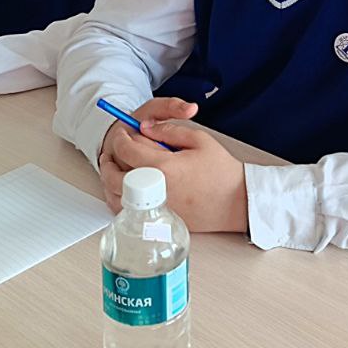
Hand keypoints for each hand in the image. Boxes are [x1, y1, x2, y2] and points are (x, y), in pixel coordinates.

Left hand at [102, 99, 247, 233]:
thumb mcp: (200, 139)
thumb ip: (169, 129)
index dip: (121, 137)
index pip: (129, 149)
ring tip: (113, 170)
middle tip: (111, 152)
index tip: (123, 132)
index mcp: (164, 166)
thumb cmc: (222, 171)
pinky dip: (120, 201)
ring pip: (118, 198)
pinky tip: (126, 191)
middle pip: (116, 176)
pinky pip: (129, 213)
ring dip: (110, 182)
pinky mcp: (160, 220)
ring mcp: (157, 208)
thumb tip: (146, 128)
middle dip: (109, 161)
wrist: (238, 201)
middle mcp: (156, 189)